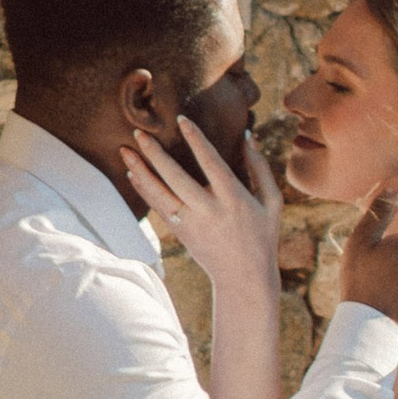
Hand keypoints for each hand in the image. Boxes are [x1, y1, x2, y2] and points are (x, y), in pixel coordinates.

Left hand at [125, 123, 283, 315]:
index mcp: (234, 198)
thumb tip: (248, 135)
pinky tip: (133, 174)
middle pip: (177, 178)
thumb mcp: (272, 201)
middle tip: (138, 133)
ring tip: (125, 151)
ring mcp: (192, 224)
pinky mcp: (181, 233)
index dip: (196, 140)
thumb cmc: (263, 235)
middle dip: (155, 154)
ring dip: (141, 171)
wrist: (245, 279)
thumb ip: (260, 167)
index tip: (182, 119)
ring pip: (160, 195)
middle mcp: (209, 210)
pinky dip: (144, 190)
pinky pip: (158, 209)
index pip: (211, 163)